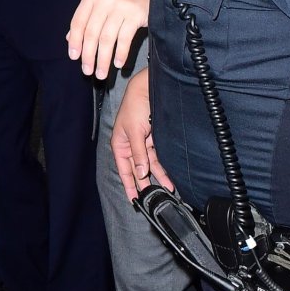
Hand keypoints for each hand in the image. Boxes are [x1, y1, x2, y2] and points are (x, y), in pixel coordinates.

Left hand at [67, 0, 149, 78]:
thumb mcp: (101, 2)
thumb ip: (86, 18)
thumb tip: (70, 39)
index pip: (78, 22)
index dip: (75, 42)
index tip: (74, 57)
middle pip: (92, 33)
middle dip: (88, 56)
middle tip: (87, 71)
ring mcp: (121, 6)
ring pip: (107, 39)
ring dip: (103, 60)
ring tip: (101, 73)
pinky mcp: (135, 14)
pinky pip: (124, 39)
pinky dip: (120, 54)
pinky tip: (118, 64)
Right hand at [110, 67, 173, 198]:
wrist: (146, 90)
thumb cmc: (134, 107)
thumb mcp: (134, 132)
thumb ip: (138, 154)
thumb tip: (141, 173)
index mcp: (120, 146)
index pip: (124, 171)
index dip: (129, 185)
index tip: (134, 200)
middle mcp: (131, 147)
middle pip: (138, 170)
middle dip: (146, 184)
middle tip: (155, 199)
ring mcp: (143, 144)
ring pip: (151, 165)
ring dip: (159, 176)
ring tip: (169, 189)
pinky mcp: (153, 140)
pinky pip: (158, 157)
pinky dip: (163, 166)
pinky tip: (168, 176)